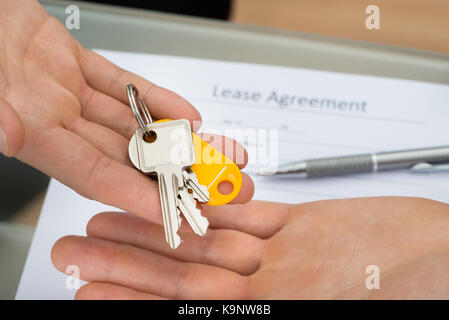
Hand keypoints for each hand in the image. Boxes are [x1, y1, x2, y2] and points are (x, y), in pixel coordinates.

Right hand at [0, 0, 253, 222]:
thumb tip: (9, 134)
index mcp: (32, 131)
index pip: (95, 174)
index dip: (137, 195)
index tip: (174, 211)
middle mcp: (52, 117)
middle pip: (125, 154)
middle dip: (172, 173)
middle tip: (211, 185)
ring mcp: (65, 91)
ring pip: (131, 122)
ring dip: (173, 137)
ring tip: (211, 151)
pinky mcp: (72, 62)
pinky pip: (121, 85)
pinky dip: (154, 98)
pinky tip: (183, 113)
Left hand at [52, 197, 448, 298]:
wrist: (445, 259)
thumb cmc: (414, 291)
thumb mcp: (336, 308)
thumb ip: (277, 309)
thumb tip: (207, 315)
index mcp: (274, 315)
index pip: (187, 311)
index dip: (132, 303)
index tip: (87, 294)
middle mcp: (268, 289)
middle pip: (183, 274)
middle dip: (127, 265)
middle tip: (77, 253)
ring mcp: (281, 256)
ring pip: (205, 239)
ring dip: (156, 231)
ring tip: (107, 222)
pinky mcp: (298, 226)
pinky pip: (244, 214)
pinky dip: (208, 207)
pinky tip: (174, 199)